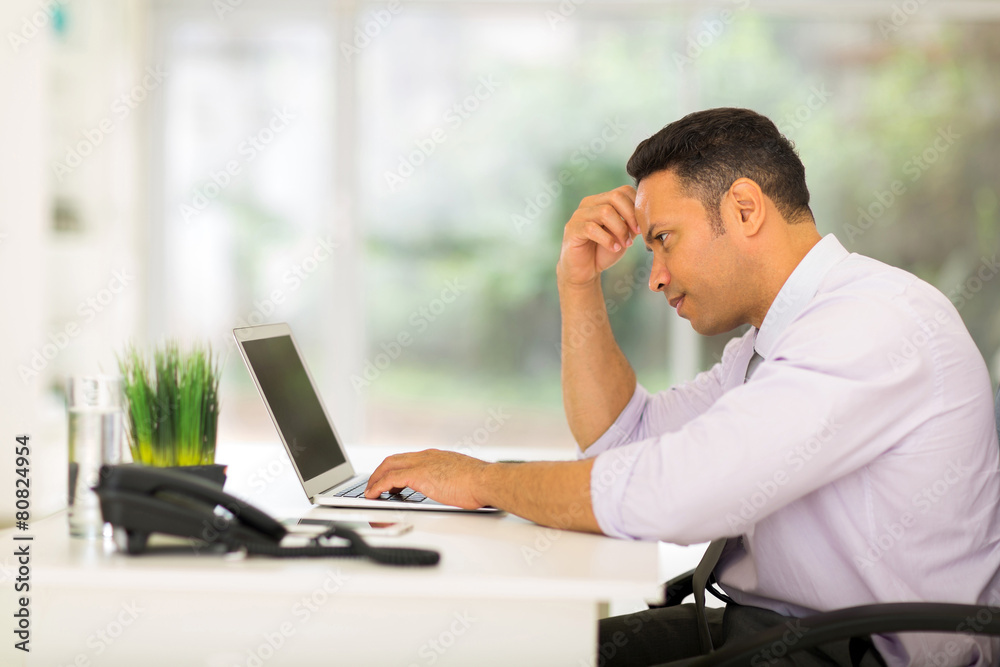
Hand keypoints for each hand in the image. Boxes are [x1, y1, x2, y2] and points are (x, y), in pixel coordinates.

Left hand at [364, 449, 489, 509]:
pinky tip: (372, 495)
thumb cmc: (481, 484)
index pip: (409, 459)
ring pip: (388, 466)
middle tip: (374, 485)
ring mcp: (422, 464)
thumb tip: (453, 493)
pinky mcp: (418, 475)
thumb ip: (452, 482)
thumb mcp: (462, 480)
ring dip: (376, 479)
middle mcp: (427, 456)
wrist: (486, 481)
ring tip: (369, 492)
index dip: (395, 468)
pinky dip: (378, 486)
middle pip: (394, 459)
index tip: (390, 479)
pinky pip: (390, 479)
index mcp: (437, 457)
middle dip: (380, 472)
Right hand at [556, 185, 639, 286]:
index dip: (636, 206)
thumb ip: (631, 222)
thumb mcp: (623, 234)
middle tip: (636, 233)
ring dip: (620, 229)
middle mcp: (589, 203)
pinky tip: (614, 248)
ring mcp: (579, 215)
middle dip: (630, 216)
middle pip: (615, 197)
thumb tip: (644, 214)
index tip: (642, 226)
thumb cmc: (604, 251)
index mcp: (602, 200)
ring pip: (605, 211)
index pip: (623, 191)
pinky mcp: (572, 229)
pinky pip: (592, 229)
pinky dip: (607, 240)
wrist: (585, 270)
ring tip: (625, 244)